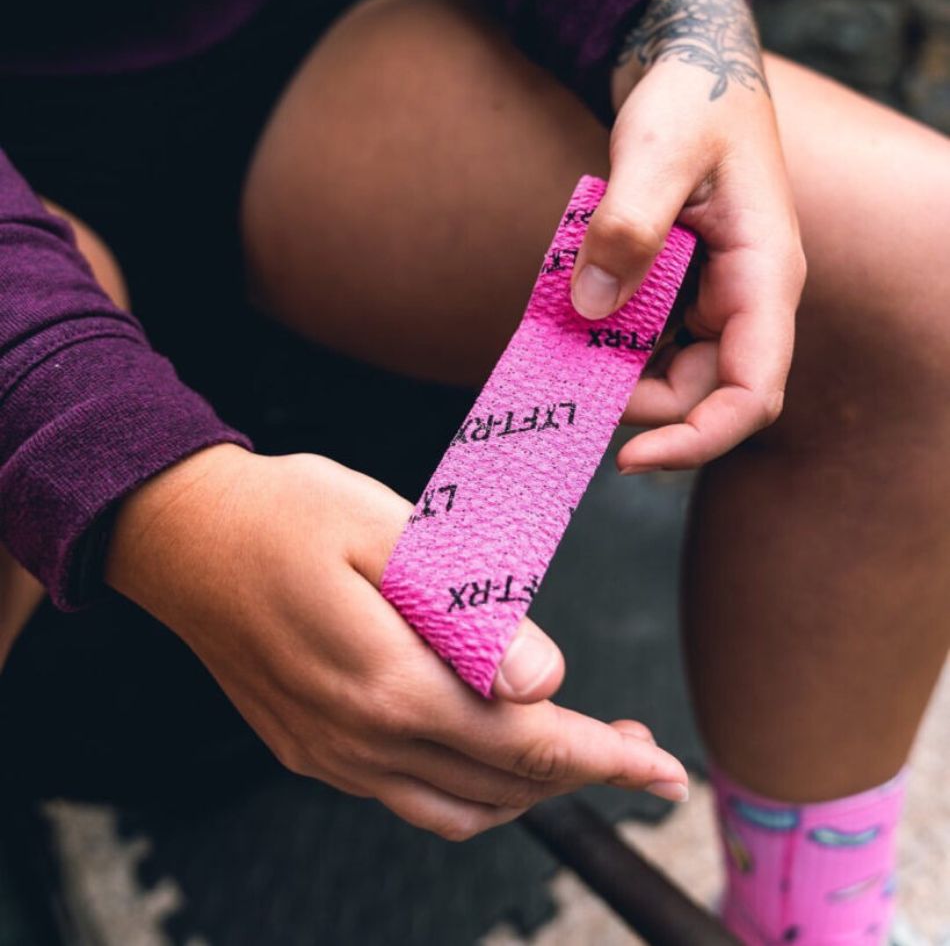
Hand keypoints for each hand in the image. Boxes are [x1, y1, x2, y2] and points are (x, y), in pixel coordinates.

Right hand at [106, 445, 688, 838]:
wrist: (180, 535)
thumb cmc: (287, 513)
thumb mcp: (386, 530)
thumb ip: (469, 610)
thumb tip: (543, 682)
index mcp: (386, 682)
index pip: (524, 744)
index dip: (604, 759)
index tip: (662, 769)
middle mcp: (358, 739)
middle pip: (501, 785)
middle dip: (583, 774)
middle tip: (638, 751)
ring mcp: (329, 754)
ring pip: (458, 808)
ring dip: (528, 791)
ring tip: (576, 754)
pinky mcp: (309, 750)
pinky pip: (408, 799)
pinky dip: (470, 792)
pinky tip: (489, 754)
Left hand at [571, 0, 804, 470]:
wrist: (691, 75)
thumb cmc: (690, 102)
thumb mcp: (657, 150)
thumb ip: (628, 227)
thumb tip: (591, 311)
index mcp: (764, 278)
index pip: (752, 393)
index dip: (697, 440)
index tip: (629, 458)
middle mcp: (744, 302)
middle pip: (697, 395)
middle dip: (630, 399)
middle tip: (566, 372)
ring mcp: (711, 302)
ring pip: (665, 374)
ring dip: (611, 370)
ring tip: (563, 335)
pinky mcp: (679, 295)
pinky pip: (644, 343)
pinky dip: (605, 342)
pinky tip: (574, 315)